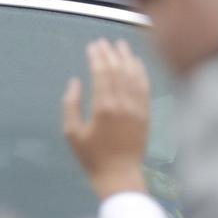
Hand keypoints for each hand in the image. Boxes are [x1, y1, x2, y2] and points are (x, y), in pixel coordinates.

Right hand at [61, 39, 152, 198]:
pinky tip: (136, 63)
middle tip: (103, 41)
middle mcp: (123, 104)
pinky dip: (141, 72)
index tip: (92, 46)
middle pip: (117, 70)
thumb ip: (71, 105)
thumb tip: (75, 82)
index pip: (101, 73)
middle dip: (110, 53)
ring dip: (127, 58)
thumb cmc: (92, 157)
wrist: (120, 175)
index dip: (97, 57)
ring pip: (133, 75)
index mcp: (103, 107)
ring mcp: (137, 108)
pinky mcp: (146, 114)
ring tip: (120, 44)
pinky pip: (145, 87)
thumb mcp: (72, 133)